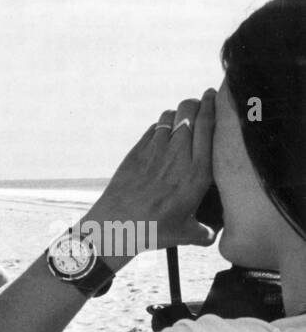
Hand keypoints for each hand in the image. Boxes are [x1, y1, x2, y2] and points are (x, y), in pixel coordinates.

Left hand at [84, 90, 219, 253]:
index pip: (210, 126)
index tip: (216, 96)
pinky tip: (161, 135)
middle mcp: (178, 155)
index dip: (215, 105)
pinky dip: (160, 126)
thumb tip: (212, 236)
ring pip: (170, 115)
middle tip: (200, 105)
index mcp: (198, 172)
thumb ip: (204, 232)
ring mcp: (154, 151)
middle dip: (198, 103)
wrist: (115, 227)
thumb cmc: (152, 231)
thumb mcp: (185, 234)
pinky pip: (152, 128)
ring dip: (178, 114)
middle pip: (190, 111)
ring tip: (181, 120)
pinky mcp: (136, 153)